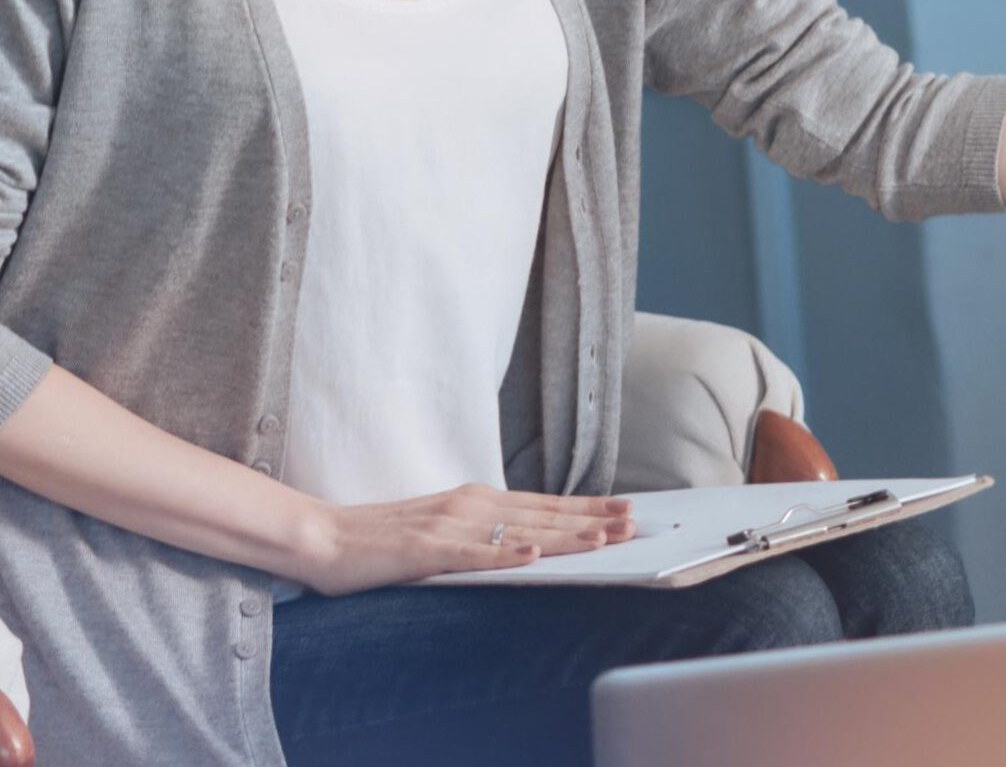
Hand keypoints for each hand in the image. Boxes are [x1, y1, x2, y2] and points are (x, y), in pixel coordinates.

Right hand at [288, 483, 636, 595]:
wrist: (323, 537)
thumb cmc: (384, 538)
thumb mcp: (445, 528)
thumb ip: (484, 531)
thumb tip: (531, 538)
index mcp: (476, 500)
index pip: (544, 505)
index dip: (587, 508)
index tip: (626, 510)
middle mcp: (469, 505)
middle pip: (542, 514)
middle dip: (591, 520)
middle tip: (634, 523)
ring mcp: (447, 525)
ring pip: (517, 531)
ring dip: (563, 535)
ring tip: (604, 538)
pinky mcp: (422, 549)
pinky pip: (468, 553)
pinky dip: (501, 554)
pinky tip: (530, 554)